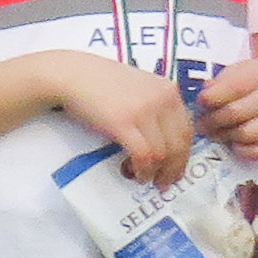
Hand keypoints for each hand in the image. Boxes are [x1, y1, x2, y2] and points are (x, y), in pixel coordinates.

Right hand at [56, 52, 201, 183]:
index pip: (187, 130)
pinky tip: (136, 173)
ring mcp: (144, 110)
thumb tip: (164, 142)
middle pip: (179, 144)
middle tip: (164, 182)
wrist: (71, 75)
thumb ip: (156, 107)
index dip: (183, 155)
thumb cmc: (101, 83)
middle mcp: (162, 98)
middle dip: (173, 169)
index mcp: (168, 90)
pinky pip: (144, 155)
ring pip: (163, 153)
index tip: (176, 169)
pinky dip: (142, 170)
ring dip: (156, 172)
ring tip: (145, 178)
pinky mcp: (124, 122)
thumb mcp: (139, 88)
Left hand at [194, 56, 257, 163]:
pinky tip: (234, 142)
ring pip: (245, 134)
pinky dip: (241, 150)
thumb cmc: (248, 82)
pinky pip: (257, 152)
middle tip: (201, 124)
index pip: (233, 88)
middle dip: (212, 120)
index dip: (211, 97)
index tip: (200, 102)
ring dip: (225, 136)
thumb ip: (217, 84)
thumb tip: (203, 100)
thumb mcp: (234, 73)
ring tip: (216, 132)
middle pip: (235, 113)